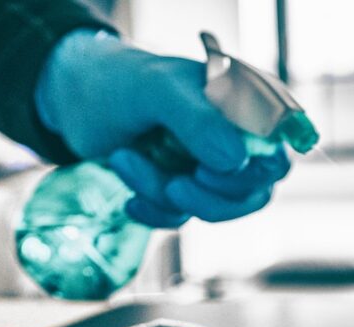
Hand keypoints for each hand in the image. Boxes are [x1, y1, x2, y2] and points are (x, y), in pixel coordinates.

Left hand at [34, 30, 290, 227]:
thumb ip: (198, 120)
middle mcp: (237, 138)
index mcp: (246, 105)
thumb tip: (236, 160)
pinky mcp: (185, 191)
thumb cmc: (120, 81)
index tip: (208, 171)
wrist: (74, 99)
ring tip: (125, 159)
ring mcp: (212, 168)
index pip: (279, 149)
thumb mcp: (157, 91)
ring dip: (167, 196)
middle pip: (256, 191)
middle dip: (211, 197)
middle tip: (173, 185)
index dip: (256, 171)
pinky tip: (129, 198)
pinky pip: (184, 218)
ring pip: (217, 209)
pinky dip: (154, 211)